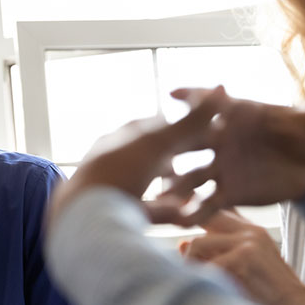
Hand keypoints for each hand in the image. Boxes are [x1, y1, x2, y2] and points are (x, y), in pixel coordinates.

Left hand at [48, 87, 225, 223]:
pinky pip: (148, 210)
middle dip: (178, 157)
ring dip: (174, 187)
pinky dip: (166, 211)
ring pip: (150, 184)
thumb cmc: (118, 172)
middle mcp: (116, 160)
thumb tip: (222, 87)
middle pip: (154, 155)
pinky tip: (184, 215)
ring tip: (196, 190)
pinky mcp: (119, 215)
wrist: (82, 217)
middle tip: (209, 161)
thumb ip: (191, 121)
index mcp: (121, 137)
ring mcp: (116, 188)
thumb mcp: (158, 143)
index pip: (156, 125)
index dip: (184, 125)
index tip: (211, 128)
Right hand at [165, 76, 304, 223]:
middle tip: (156, 147)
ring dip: (177, 183)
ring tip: (164, 194)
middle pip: (192, 140)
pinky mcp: (226, 192)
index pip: (212, 103)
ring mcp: (220, 166)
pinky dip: (194, 211)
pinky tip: (182, 221)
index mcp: (238, 114)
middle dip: (174, 144)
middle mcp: (221, 139)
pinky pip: (207, 202)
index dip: (195, 97)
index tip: (174, 93)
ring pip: (192, 174)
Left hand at [181, 210, 304, 304]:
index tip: (179, 238)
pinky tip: (213, 291)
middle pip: (200, 222)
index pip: (212, 214)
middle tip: (186, 268)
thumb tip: (181, 244)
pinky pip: (208, 265)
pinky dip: (204, 279)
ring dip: (191, 265)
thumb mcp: (238, 269)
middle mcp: (250, 230)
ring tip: (200, 283)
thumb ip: (213, 254)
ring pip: (197, 244)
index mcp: (249, 230)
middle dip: (188, 247)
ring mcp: (249, 240)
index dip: (190, 220)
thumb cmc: (265, 294)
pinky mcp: (246, 255)